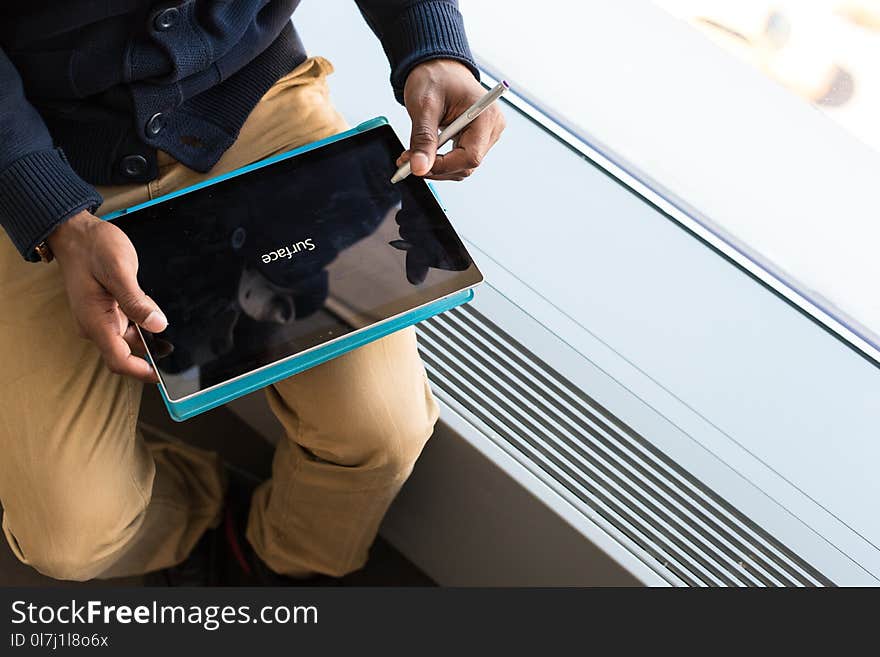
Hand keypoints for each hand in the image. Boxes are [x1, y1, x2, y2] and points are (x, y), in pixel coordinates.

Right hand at [48, 210, 167, 381]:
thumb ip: (136, 300)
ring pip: (133, 337)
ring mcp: (102, 319)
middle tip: (169, 329)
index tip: (162, 377)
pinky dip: (144, 318)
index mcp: (95, 320)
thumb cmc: (93, 248)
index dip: (141, 371)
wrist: (77, 233)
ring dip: (149, 330)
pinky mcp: (109, 311)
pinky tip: (151, 304)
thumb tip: (157, 325)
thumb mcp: (119, 271)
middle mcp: (97, 324)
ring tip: (156, 306)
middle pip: (129, 350)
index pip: (118, 359)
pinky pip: (131, 323)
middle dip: (151, 346)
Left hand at [398, 59, 505, 180]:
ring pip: (462, 165)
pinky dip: (441, 160)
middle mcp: (492, 127)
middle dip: (436, 167)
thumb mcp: (424, 107)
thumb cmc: (435, 76)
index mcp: (485, 116)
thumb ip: (422, 139)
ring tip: (413, 154)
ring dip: (437, 166)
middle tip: (408, 161)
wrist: (438, 66)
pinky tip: (425, 151)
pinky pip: (460, 158)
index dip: (443, 166)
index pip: (470, 157)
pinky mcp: (477, 137)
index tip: (417, 166)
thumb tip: (419, 167)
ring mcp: (486, 134)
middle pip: (466, 164)